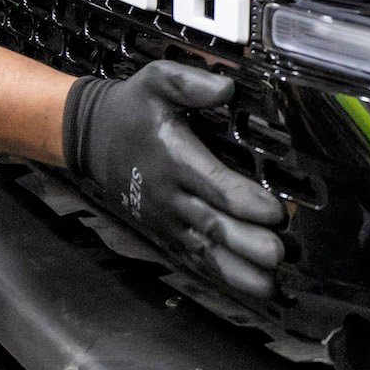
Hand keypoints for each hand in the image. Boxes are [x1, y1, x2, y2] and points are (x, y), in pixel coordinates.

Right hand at [64, 63, 286, 300]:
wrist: (92, 137)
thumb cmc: (131, 109)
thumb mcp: (155, 81)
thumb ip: (190, 83)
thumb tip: (227, 87)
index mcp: (174, 159)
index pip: (214, 185)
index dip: (245, 201)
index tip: (274, 212)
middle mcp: (170, 195)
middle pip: (213, 225)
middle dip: (246, 244)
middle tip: (277, 256)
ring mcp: (167, 219)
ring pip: (204, 250)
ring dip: (237, 270)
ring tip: (268, 287)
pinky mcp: (166, 232)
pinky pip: (194, 257)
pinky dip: (220, 274)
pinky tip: (246, 287)